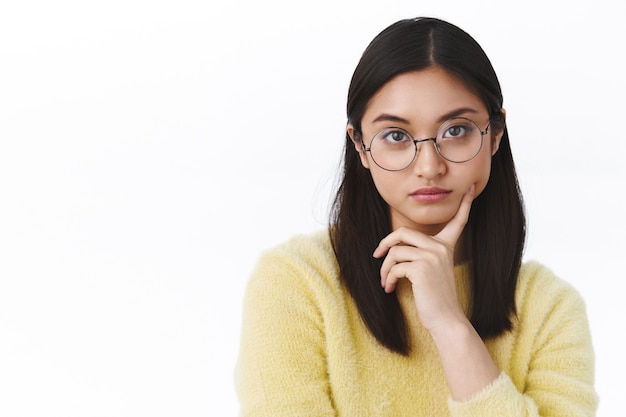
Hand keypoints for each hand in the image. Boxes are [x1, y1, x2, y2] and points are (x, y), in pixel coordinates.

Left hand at [373, 185, 474, 331]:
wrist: (446, 320)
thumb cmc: (436, 299)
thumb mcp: (431, 272)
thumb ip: (421, 256)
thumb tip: (393, 250)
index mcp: (446, 247)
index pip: (457, 221)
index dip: (465, 204)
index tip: (470, 188)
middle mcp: (440, 248)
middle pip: (403, 232)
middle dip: (385, 243)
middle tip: (376, 255)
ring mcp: (432, 256)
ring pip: (395, 252)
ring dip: (384, 269)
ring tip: (385, 282)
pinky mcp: (421, 268)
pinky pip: (394, 266)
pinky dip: (388, 278)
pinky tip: (390, 289)